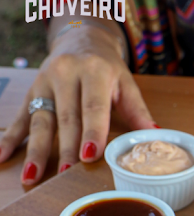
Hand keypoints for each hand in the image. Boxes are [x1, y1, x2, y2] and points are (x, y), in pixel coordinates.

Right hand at [0, 22, 155, 184]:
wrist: (81, 39)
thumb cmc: (108, 68)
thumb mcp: (126, 83)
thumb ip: (138, 111)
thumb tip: (156, 134)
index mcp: (94, 71)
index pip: (93, 106)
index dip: (92, 132)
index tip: (90, 155)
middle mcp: (65, 74)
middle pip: (66, 118)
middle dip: (65, 149)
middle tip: (66, 176)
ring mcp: (44, 83)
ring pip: (40, 121)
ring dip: (36, 151)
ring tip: (33, 177)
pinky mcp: (31, 91)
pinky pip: (19, 117)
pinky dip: (10, 138)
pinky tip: (2, 156)